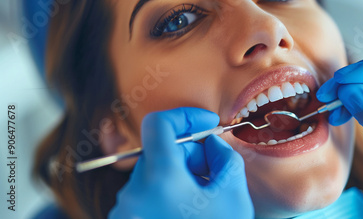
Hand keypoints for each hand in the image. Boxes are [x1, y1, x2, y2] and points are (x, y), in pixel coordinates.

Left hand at [109, 108, 253, 218]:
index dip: (185, 115)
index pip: (159, 124)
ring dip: (180, 176)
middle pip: (159, 151)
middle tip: (213, 171)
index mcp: (159, 178)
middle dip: (188, 153)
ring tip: (203, 200)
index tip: (207, 123)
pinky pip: (146, 195)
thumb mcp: (232, 191)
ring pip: (153, 174)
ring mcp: (127, 211)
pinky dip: (167, 193)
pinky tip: (188, 212)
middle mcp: (134, 192)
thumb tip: (209, 143)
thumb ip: (222, 155)